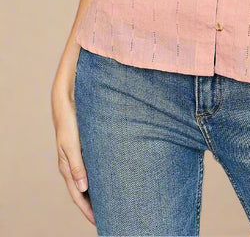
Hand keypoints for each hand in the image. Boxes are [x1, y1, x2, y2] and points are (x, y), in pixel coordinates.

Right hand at [51, 74, 94, 225]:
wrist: (67, 99)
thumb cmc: (69, 121)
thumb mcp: (72, 144)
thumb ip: (77, 166)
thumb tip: (83, 189)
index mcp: (67, 167)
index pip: (77, 196)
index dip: (87, 210)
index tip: (98, 222)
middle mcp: (72, 165)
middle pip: (82, 192)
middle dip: (93, 206)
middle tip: (109, 216)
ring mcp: (78, 157)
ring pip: (88, 181)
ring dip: (97, 192)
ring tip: (111, 202)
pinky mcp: (85, 148)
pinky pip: (92, 168)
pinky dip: (99, 178)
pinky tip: (109, 179)